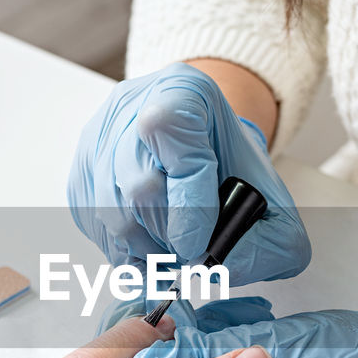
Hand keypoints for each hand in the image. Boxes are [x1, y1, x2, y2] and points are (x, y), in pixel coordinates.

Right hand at [68, 61, 310, 283]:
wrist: (206, 150)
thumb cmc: (234, 171)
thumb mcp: (274, 202)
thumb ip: (268, 243)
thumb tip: (220, 266)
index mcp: (184, 92)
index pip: (170, 132)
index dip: (187, 202)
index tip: (198, 245)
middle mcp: (132, 106)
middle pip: (137, 185)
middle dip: (166, 236)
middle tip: (188, 254)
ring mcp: (100, 138)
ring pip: (109, 210)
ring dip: (142, 248)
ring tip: (171, 254)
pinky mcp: (83, 169)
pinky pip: (92, 221)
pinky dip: (122, 248)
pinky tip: (149, 247)